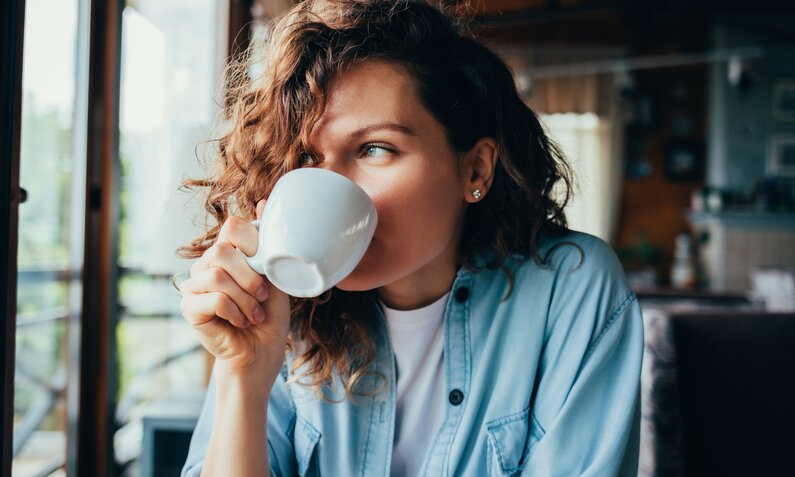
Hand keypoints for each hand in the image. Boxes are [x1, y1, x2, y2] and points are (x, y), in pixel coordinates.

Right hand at [179, 200, 290, 380]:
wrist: (262, 352)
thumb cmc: (270, 315)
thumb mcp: (276, 275)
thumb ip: (268, 243)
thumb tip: (264, 202)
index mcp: (227, 253)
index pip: (232, 227)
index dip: (253, 244)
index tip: (267, 268)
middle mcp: (206, 265)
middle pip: (223, 250)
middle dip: (250, 276)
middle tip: (263, 296)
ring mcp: (193, 285)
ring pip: (217, 275)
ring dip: (245, 298)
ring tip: (254, 313)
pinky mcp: (189, 308)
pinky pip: (212, 298)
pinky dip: (235, 311)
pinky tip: (241, 322)